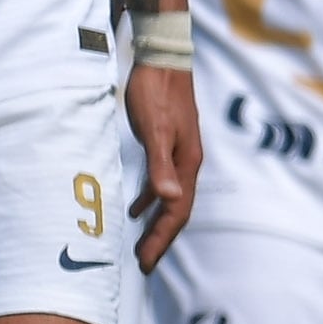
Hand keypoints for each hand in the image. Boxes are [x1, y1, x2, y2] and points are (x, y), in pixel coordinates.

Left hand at [123, 62, 200, 270]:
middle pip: (176, 210)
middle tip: (143, 263)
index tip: (145, 262)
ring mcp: (178, 154)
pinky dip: (150, 201)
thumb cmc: (155, 92)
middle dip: (160, 238)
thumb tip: (168, 199)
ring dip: (156, 222)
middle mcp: (186, 163)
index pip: (176, 211)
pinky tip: (136, 208)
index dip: (161, 238)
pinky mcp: (167, 145)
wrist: (163, 60)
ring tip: (141, 243)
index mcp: (185, 163)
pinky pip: (161, 184)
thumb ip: (159, 165)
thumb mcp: (153, 129)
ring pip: (169, 199)